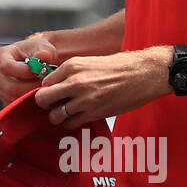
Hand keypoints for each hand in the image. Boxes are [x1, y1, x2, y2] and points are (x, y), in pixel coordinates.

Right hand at [0, 34, 57, 104]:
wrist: (38, 62)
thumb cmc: (39, 52)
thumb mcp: (44, 48)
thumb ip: (45, 52)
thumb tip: (43, 56)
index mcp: (2, 55)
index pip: (7, 67)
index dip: (24, 72)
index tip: (40, 71)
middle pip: (10, 88)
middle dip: (31, 88)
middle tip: (47, 84)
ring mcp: (0, 88)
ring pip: (14, 98)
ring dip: (32, 95)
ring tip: (44, 87)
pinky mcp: (6, 99)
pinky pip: (17, 106)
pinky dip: (30, 102)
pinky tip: (40, 93)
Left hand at [33, 47, 169, 129]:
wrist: (144, 73)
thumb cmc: (119, 66)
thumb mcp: (89, 62)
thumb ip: (71, 73)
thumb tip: (56, 85)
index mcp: (72, 66)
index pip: (44, 83)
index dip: (47, 90)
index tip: (54, 94)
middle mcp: (75, 82)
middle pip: (43, 99)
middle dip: (45, 105)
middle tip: (53, 106)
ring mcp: (85, 99)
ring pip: (55, 115)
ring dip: (58, 117)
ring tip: (66, 114)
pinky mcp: (95, 113)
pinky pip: (72, 124)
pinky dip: (71, 124)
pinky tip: (79, 118)